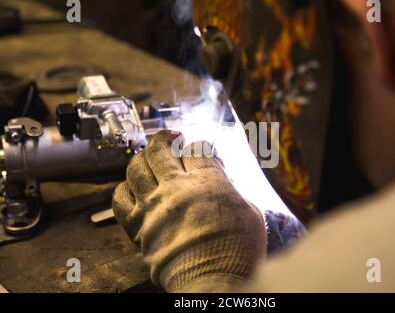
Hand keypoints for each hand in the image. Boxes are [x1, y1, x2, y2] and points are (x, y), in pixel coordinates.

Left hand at [113, 130, 266, 291]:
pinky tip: (134, 186)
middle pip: (160, 149)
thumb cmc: (237, 250)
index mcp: (207, 181)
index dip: (201, 147)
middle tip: (172, 139)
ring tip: (150, 156)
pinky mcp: (137, 225)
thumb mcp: (249, 212)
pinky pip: (119, 197)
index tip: (203, 153)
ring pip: (136, 166)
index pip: (197, 149)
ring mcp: (153, 205)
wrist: (213, 281)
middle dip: (166, 138)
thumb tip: (221, 181)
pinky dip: (124, 187)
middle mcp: (176, 188)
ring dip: (143, 156)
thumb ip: (232, 190)